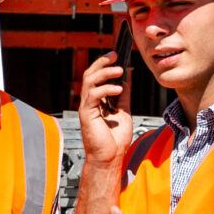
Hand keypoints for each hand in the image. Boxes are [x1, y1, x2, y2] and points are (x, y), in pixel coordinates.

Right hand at [75, 53, 130, 168]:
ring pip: (89, 81)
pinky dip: (106, 89)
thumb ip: (123, 97)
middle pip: (90, 74)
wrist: (111, 158)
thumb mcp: (124, 112)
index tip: (117, 55)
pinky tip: (118, 89)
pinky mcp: (87, 114)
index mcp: (97, 101)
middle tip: (114, 55)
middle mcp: (90, 102)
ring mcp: (87, 107)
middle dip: (102, 62)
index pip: (97, 77)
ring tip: (119, 70)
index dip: (105, 64)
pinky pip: (93, 95)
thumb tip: (126, 80)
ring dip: (104, 72)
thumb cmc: (115, 140)